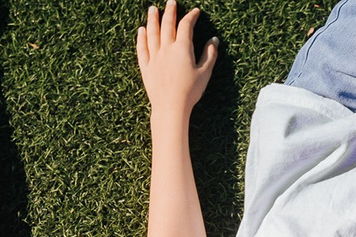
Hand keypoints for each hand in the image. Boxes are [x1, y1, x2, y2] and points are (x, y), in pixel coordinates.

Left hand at [138, 2, 217, 117]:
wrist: (171, 108)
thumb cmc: (190, 92)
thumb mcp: (205, 73)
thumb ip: (209, 54)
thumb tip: (214, 40)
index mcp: (182, 48)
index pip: (186, 25)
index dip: (191, 16)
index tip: (195, 12)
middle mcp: (166, 49)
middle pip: (167, 24)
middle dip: (170, 11)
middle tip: (171, 2)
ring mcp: (154, 57)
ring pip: (152, 33)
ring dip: (152, 19)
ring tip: (152, 9)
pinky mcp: (146, 67)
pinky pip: (142, 49)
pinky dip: (141, 38)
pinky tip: (141, 30)